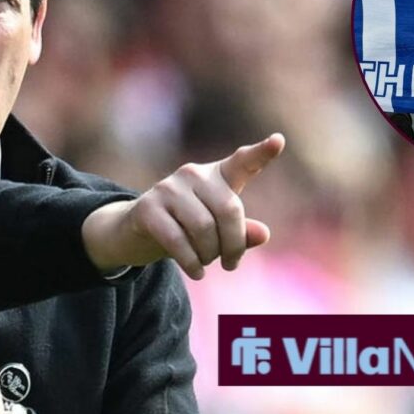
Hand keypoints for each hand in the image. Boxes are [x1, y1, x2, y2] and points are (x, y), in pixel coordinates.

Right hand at [82, 134, 285, 279]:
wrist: (135, 232)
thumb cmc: (185, 228)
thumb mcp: (216, 231)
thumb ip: (241, 232)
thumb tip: (263, 234)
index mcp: (215, 175)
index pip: (242, 162)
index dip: (262, 153)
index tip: (279, 141)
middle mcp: (193, 174)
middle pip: (228, 210)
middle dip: (234, 244)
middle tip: (231, 265)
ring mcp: (168, 188)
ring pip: (204, 228)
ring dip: (209, 255)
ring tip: (205, 263)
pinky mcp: (148, 208)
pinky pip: (178, 240)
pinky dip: (191, 262)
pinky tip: (197, 273)